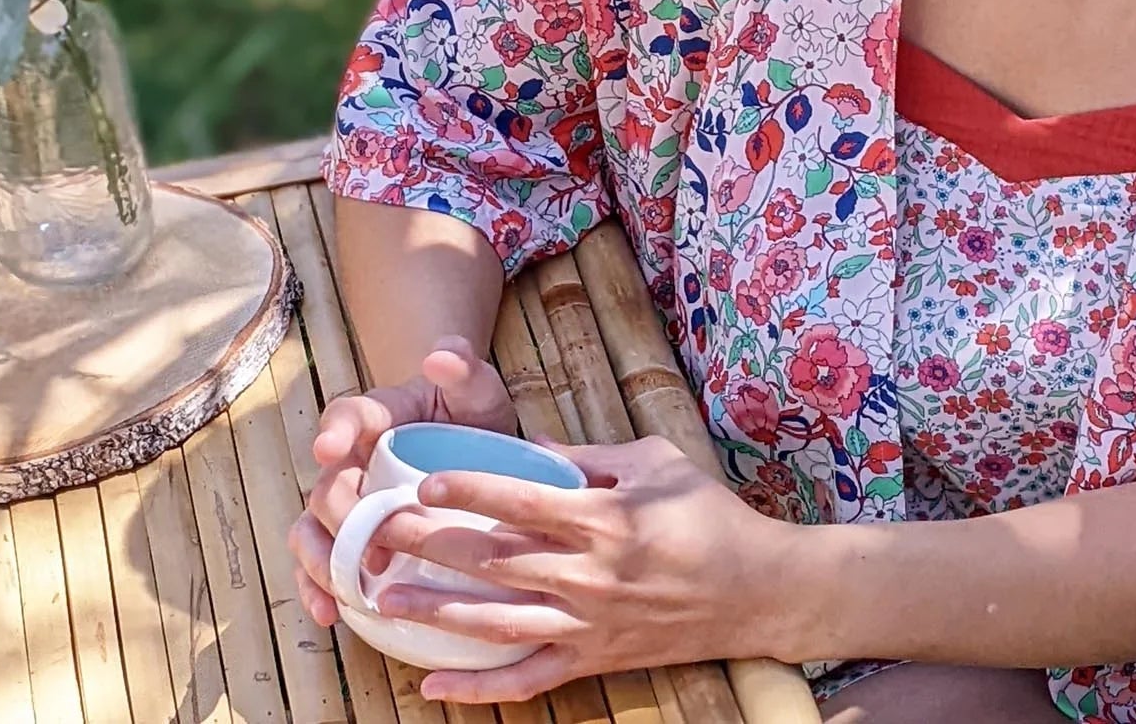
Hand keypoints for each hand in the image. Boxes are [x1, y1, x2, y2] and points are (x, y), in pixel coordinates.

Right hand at [287, 336, 517, 626]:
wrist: (470, 450)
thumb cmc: (469, 415)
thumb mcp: (476, 388)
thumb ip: (463, 367)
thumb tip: (442, 355)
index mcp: (375, 417)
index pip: (345, 414)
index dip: (335, 430)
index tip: (328, 446)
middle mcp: (349, 459)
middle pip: (327, 487)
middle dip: (338, 516)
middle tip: (364, 540)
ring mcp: (346, 502)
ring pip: (310, 530)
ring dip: (320, 561)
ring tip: (340, 588)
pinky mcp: (349, 539)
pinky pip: (318, 566)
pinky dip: (318, 590)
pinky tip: (333, 615)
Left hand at [360, 434, 795, 703]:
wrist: (758, 591)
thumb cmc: (708, 514)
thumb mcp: (654, 460)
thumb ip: (588, 454)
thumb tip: (528, 445)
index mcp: (605, 516)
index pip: (523, 502)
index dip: (470, 491)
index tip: (423, 482)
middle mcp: (590, 574)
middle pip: (496, 560)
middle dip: (432, 545)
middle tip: (378, 533)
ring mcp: (589, 623)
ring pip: (498, 623)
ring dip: (437, 613)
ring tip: (383, 600)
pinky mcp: (593, 658)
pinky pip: (527, 680)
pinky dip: (478, 690)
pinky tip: (431, 686)